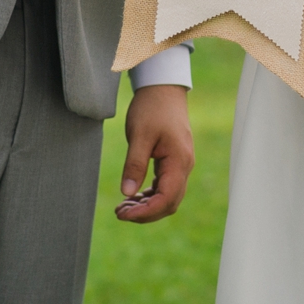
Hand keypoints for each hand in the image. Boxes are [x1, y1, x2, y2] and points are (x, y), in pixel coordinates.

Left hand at [114, 83, 193, 222]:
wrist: (163, 89)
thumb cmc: (152, 108)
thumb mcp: (139, 135)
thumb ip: (134, 165)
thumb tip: (127, 193)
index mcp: (179, 161)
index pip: (166, 199)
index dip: (145, 212)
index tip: (122, 215)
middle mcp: (184, 166)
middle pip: (169, 203)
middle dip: (145, 213)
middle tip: (119, 212)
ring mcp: (181, 165)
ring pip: (168, 197)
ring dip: (147, 206)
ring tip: (122, 207)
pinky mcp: (174, 162)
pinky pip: (165, 187)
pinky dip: (150, 196)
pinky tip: (133, 196)